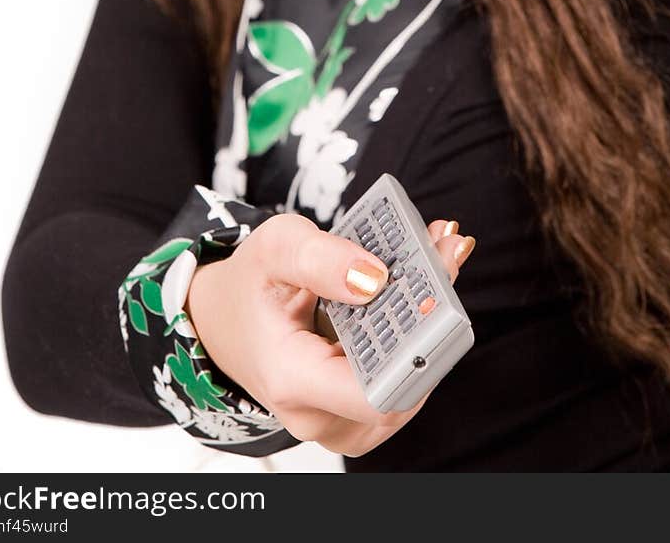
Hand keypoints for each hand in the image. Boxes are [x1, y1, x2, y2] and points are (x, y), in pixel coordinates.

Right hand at [186, 212, 474, 456]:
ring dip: (432, 324)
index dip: (414, 350)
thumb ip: (320, 259)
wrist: (225, 320)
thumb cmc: (249, 287)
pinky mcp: (357, 413)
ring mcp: (340, 420)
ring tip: (437, 259)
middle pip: (402, 383)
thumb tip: (375, 278)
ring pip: (409, 384)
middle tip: (445, 252)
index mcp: (292, 379)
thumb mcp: (273, 249)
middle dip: (433, 318)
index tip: (433, 293)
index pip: (375, 393)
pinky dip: (418, 335)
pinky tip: (422, 288)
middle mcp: (319, 415)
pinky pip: (402, 381)